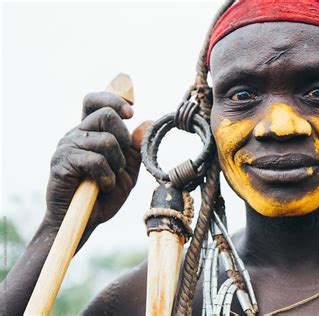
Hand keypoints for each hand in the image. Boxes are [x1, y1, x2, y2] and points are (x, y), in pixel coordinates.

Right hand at [44, 91, 149, 238]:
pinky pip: (96, 160)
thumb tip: (148, 121)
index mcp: (91, 132)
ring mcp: (67, 147)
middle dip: (123, 138)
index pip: (95, 101)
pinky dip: (107, 176)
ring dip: (116, 163)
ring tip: (109, 179)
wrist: (85, 222)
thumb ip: (136, 148)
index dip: (113, 99)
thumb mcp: (128, 171)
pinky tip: (102, 186)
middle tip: (120, 161)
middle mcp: (77, 134)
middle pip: (106, 114)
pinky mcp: (62, 163)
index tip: (131, 111)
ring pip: (106, 139)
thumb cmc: (105, 196)